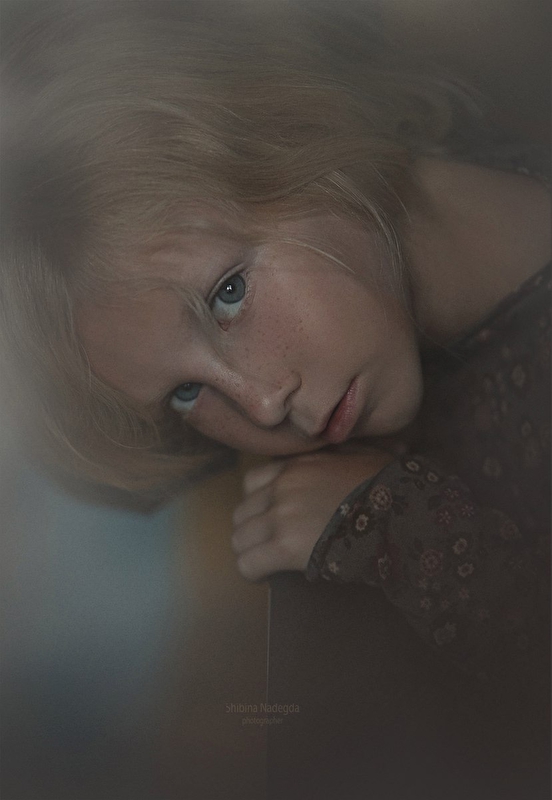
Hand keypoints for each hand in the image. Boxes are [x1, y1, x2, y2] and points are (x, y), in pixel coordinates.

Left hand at [231, 447, 393, 580]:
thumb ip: (338, 453)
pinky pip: (248, 564)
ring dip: (251, 551)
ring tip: (266, 561)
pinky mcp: (284, 546)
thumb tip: (346, 443)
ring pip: (239, 539)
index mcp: (295, 466)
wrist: (399, 512)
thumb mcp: (360, 455)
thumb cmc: (387, 486)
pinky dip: (253, 572)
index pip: (252, 482)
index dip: (259, 503)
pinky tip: (266, 575)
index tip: (269, 517)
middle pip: (241, 512)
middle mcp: (281, 487)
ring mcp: (280, 516)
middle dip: (251, 530)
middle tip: (267, 544)